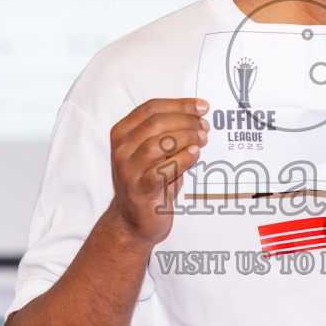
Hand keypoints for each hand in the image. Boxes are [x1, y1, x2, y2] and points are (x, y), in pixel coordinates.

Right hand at [109, 98, 209, 244]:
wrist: (134, 220)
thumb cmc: (149, 181)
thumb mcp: (155, 152)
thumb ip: (168, 133)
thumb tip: (199, 117)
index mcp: (122, 133)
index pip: (151, 108)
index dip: (179, 104)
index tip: (202, 106)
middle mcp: (121, 149)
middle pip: (155, 123)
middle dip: (185, 120)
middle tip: (205, 126)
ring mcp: (128, 170)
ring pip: (158, 143)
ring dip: (186, 137)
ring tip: (203, 139)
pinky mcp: (140, 190)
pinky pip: (163, 170)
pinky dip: (182, 159)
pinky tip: (195, 154)